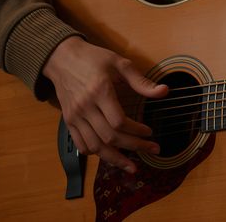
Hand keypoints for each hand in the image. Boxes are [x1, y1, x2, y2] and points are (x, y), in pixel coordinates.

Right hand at [42, 36, 167, 172]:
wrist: (61, 58)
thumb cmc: (93, 59)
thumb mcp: (119, 63)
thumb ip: (141, 81)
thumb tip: (164, 91)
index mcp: (99, 92)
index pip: (119, 121)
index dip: (136, 130)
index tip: (150, 131)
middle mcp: (85, 107)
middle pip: (110, 137)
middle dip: (134, 146)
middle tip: (152, 149)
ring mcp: (75, 117)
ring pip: (95, 146)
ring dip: (115, 159)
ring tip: (132, 166)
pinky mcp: (68, 121)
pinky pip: (81, 145)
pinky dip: (96, 154)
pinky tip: (110, 156)